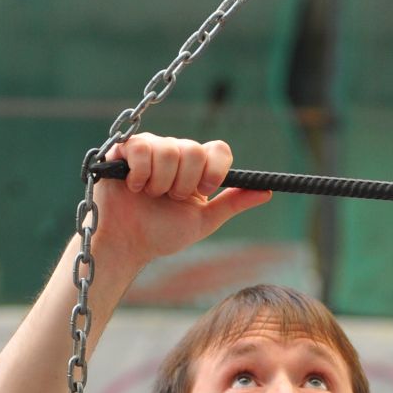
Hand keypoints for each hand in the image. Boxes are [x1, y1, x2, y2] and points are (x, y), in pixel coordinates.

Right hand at [92, 135, 271, 266]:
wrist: (126, 244)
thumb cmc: (161, 233)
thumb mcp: (203, 221)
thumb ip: (232, 204)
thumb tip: (268, 191)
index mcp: (197, 166)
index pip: (218, 149)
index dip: (214, 171)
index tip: (203, 192)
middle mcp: (176, 151)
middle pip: (194, 150)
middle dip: (184, 183)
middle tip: (170, 199)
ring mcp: (151, 148)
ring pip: (169, 150)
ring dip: (161, 183)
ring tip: (150, 196)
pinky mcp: (125, 150)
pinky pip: (141, 148)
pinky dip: (140, 175)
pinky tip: (133, 187)